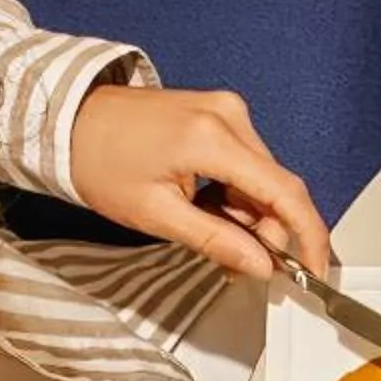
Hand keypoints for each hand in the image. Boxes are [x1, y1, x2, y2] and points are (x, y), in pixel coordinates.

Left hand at [69, 83, 332, 280]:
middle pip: (278, 187)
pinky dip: (239, 194)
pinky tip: (211, 208)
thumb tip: (262, 266)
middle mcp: (230, 116)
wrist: (67, 119)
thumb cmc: (99, 161)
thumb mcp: (156, 214)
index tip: (313, 270)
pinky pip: (248, 163)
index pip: (285, 193)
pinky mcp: (219, 113)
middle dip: (269, 232)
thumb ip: (217, 241)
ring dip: (251, 215)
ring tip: (215, 236)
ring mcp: (226, 111)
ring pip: (264, 178)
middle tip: (243, 266)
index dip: (308, 237)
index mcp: (214, 138)